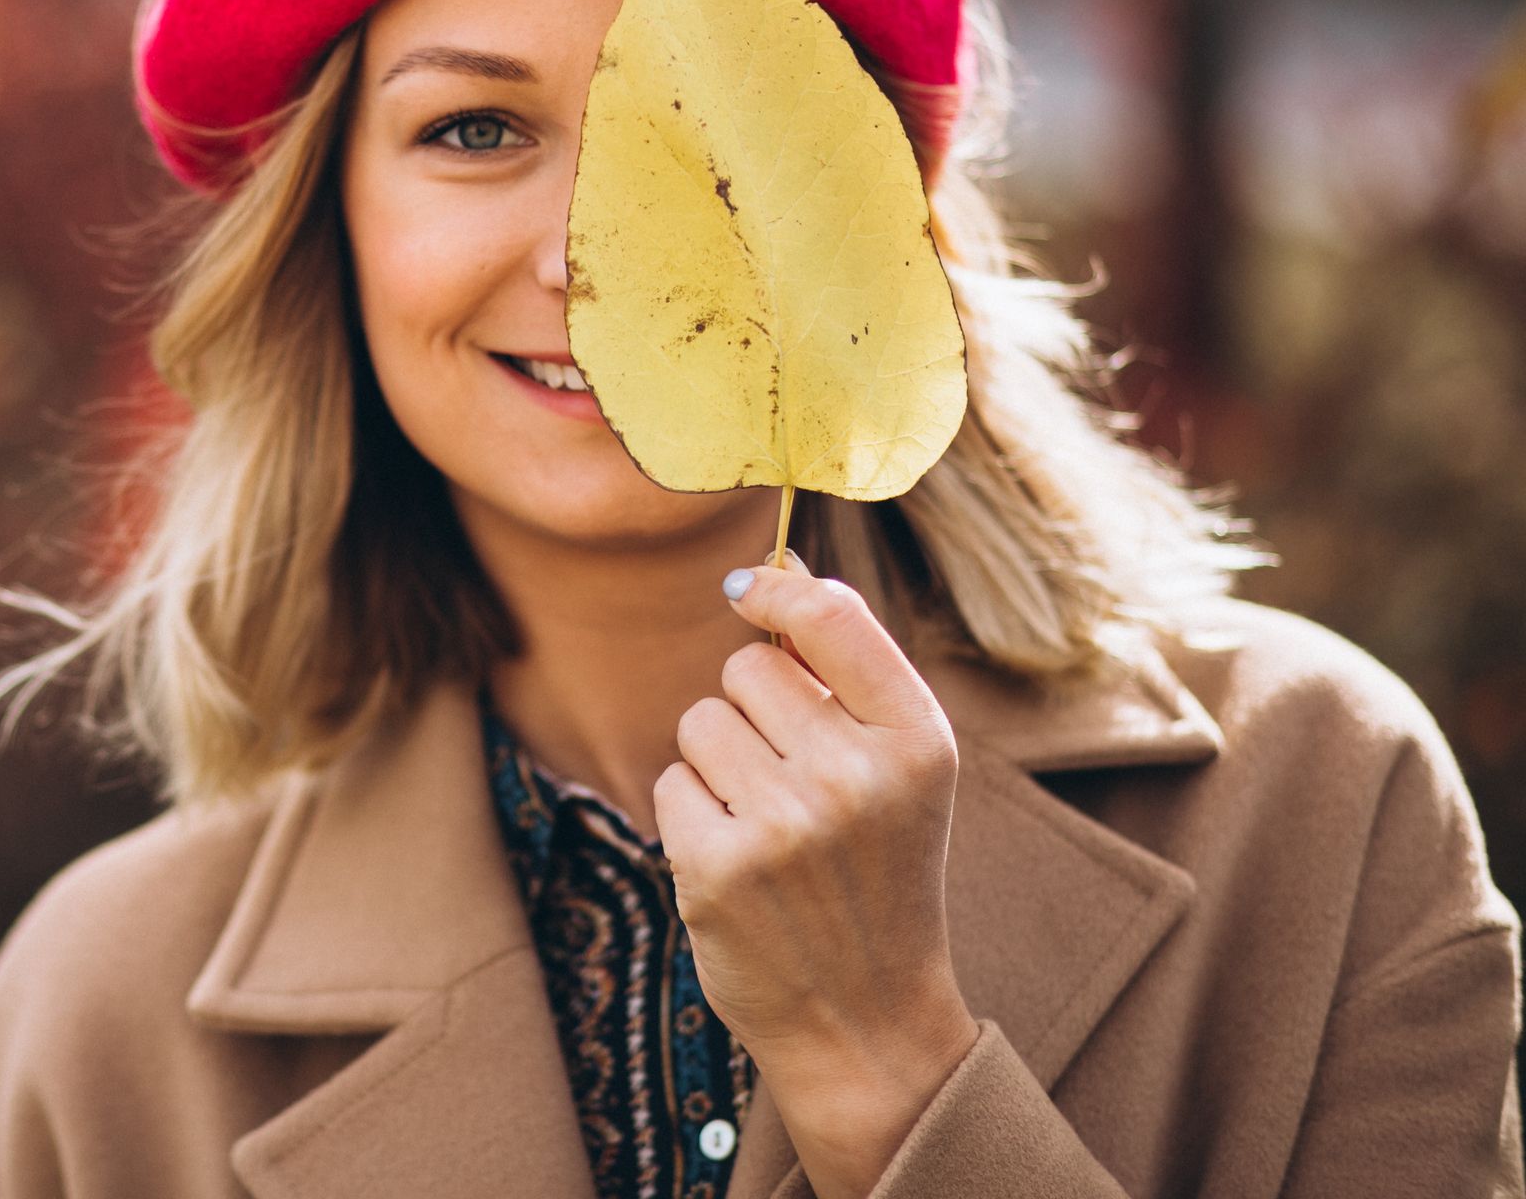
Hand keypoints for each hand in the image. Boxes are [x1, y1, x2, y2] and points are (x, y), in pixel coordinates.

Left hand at [651, 557, 979, 1198]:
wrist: (867, 1017)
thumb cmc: (877, 872)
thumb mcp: (899, 769)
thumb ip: (845, 669)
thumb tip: (773, 571)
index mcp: (917, 740)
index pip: (830, 614)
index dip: (776, 593)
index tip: (750, 594)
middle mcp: (856, 776)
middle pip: (746, 669)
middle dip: (751, 711)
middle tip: (791, 782)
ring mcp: (786, 824)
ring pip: (699, 723)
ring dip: (717, 765)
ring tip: (767, 827)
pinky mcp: (719, 868)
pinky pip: (670, 783)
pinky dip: (690, 816)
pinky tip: (737, 863)